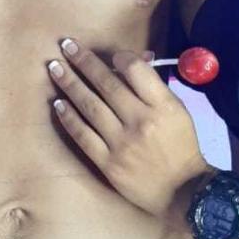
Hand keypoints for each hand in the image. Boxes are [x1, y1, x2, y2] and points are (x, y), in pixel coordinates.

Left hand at [48, 39, 210, 222]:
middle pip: (107, 84)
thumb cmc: (182, 148)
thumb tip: (135, 61)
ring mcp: (123, 144)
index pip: (136, 71)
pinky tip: (58, 104)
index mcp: (164, 106)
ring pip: (90, 107)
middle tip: (66, 46)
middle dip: (84, 62)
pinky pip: (84, 136)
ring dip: (70, 85)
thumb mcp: (179, 113)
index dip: (118, 57)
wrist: (184, 192)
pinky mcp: (109, 164)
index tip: (108, 53)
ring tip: (54, 68)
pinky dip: (69, 119)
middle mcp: (142, 122)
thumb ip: (155, 88)